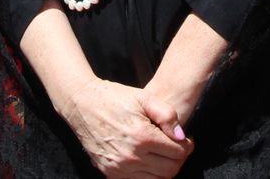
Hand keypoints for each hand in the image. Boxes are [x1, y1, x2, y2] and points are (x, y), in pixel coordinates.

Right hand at [57, 77, 192, 177]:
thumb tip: (181, 136)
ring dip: (165, 169)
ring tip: (164, 154)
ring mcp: (119, 168)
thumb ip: (167, 115)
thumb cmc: (114, 98)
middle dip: (179, 159)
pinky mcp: (110, 173)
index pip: (178, 153)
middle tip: (178, 148)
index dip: (187, 146)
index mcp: (142, 136)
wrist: (81, 104)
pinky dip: (148, 175)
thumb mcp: (144, 97)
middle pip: (170, 170)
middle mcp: (131, 156)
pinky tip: (149, 161)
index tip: (187, 140)